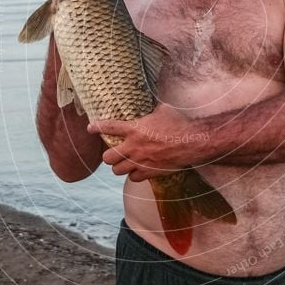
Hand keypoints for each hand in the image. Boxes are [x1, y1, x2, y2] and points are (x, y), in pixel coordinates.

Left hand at [87, 104, 205, 181]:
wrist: (193, 141)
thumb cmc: (180, 122)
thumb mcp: (164, 109)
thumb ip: (154, 110)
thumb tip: (155, 105)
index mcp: (135, 129)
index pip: (109, 127)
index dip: (97, 128)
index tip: (90, 128)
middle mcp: (134, 146)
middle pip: (108, 158)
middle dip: (109, 156)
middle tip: (115, 153)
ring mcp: (141, 161)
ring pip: (117, 171)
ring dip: (119, 167)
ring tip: (124, 163)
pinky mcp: (150, 172)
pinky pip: (133, 178)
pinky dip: (134, 175)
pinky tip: (138, 170)